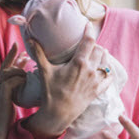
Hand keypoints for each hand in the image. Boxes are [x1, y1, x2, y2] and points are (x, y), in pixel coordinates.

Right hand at [0, 44, 25, 138]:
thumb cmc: (2, 123)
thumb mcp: (9, 106)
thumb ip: (13, 98)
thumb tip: (25, 92)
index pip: (5, 71)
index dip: (11, 61)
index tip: (20, 52)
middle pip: (4, 68)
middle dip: (12, 56)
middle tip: (21, 48)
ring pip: (6, 73)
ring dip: (17, 69)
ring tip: (27, 67)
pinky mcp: (2, 98)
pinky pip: (10, 83)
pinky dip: (18, 80)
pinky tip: (25, 80)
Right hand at [26, 23, 113, 138]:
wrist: (58, 114)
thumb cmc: (50, 92)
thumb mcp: (44, 71)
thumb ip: (38, 53)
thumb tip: (30, 39)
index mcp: (79, 62)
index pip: (88, 41)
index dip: (89, 30)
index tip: (88, 24)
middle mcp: (90, 70)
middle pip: (98, 49)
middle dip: (94, 44)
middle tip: (88, 42)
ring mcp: (96, 81)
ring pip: (106, 62)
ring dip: (102, 55)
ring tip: (98, 52)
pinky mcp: (97, 91)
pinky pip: (109, 78)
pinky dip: (108, 72)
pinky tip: (105, 69)